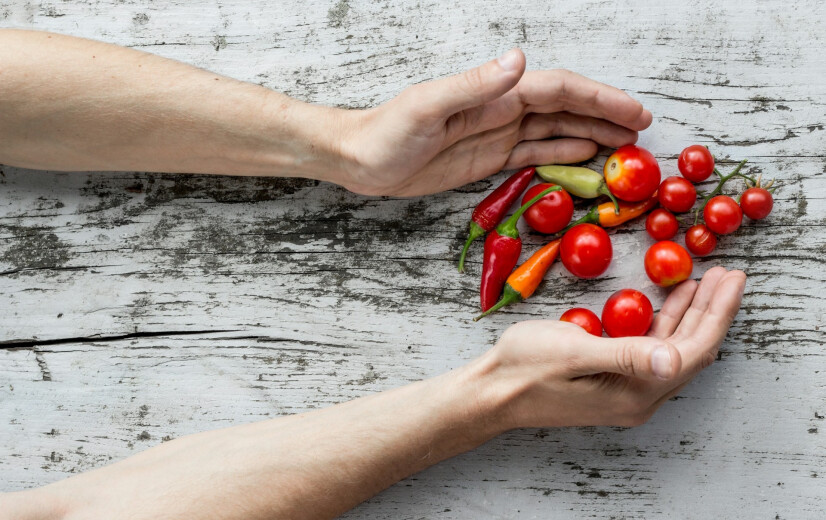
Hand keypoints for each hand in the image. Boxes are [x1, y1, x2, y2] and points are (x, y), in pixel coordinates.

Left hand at [335, 48, 651, 195]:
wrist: (359, 159)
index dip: (598, 99)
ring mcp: (497, 134)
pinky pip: (534, 154)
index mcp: (493, 94)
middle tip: (643, 132)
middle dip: (606, 115)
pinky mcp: (488, 158)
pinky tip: (585, 156)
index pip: (557, 90)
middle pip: (566, 108)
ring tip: (625, 146)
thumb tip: (518, 60)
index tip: (633, 113)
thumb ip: (473, 85)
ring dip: (592, 135)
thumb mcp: (426, 107)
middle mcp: (501, 110)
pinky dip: (563, 154)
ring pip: (556, 131)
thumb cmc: (386, 132)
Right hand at [475, 267, 745, 428]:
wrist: (491, 392)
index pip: (692, 351)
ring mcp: (626, 392)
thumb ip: (624, 355)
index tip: (732, 279)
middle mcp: (638, 398)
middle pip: (690, 351)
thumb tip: (673, 360)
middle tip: (728, 274)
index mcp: (634, 393)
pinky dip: (666, 322)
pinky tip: (669, 301)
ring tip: (706, 281)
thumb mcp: (572, 352)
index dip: (716, 313)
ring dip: (691, 315)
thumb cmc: (523, 368)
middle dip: (711, 311)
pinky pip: (652, 351)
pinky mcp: (613, 382)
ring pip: (674, 350)